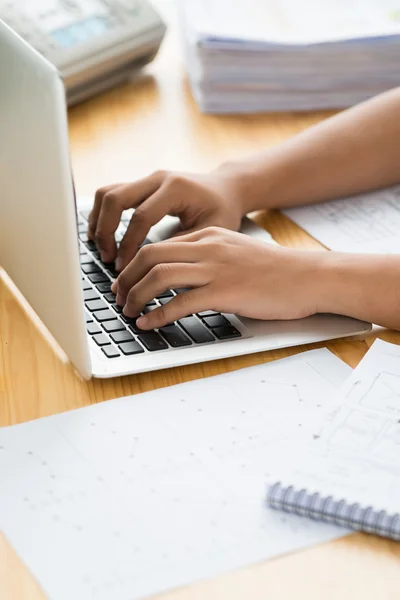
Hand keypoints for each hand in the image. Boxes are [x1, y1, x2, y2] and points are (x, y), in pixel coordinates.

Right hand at [88, 166, 246, 270]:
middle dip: (106, 231)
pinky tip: (101, 236)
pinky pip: (111, 194)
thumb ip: (180, 246)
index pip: (141, 217)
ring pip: (107, 193)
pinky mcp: (141, 184)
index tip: (125, 268)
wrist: (226, 189)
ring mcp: (147, 179)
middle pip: (115, 198)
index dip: (129, 245)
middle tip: (108, 259)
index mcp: (176, 187)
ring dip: (98, 222)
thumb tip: (150, 268)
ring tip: (102, 249)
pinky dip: (102, 214)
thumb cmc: (222, 210)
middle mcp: (157, 178)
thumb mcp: (209, 231)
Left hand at [111, 227, 325, 329]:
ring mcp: (216, 268)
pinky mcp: (225, 292)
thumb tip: (175, 275)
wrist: (308, 277)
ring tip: (128, 311)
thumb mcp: (234, 252)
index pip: (158, 245)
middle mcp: (208, 247)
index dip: (133, 264)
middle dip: (126, 278)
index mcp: (208, 235)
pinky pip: (180, 302)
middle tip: (118, 296)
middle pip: (150, 255)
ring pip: (159, 276)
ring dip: (136, 295)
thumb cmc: (274, 270)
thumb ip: (205, 257)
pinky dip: (158, 314)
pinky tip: (149, 324)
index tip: (123, 281)